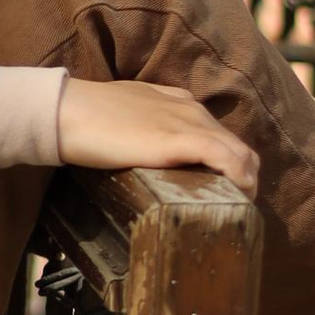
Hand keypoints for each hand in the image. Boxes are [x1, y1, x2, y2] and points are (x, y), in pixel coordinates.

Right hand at [56, 76, 257, 198]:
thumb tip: (147, 145)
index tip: (223, 188)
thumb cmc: (89, 115)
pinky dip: (239, 179)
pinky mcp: (182, 141)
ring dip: (245, 182)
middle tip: (233, 206)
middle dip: (244, 177)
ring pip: (241, 153)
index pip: (220, 135)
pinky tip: (236, 197)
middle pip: (238, 147)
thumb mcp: (128, 115)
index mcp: (181, 105)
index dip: (229, 164)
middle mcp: (193, 111)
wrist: (69, 112)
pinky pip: (228, 159)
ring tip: (236, 209)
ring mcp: (190, 124)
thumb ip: (147, 125)